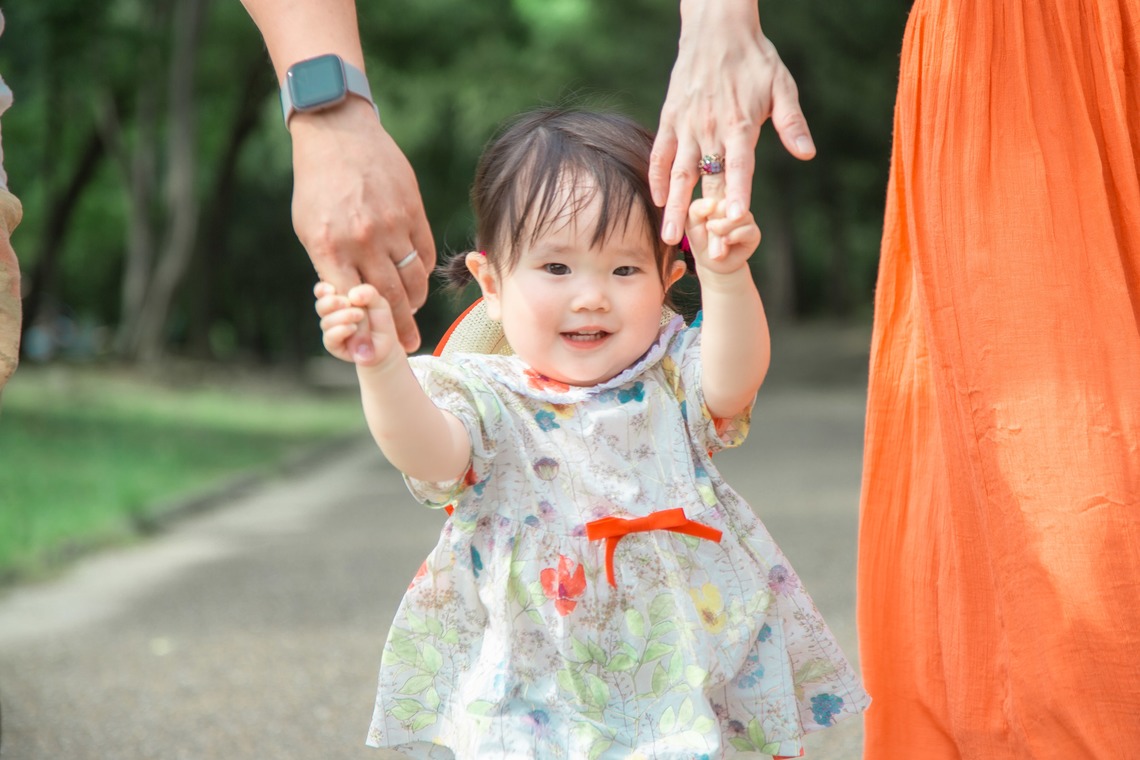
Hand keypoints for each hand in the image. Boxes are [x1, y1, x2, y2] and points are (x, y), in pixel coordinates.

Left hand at [291, 99, 435, 352]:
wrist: (338, 134)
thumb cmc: (318, 185)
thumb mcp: (309, 229)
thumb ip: (330, 265)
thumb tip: (350, 302)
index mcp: (330, 248)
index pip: (352, 304)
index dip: (365, 329)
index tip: (373, 347)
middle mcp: (362, 240)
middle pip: (390, 299)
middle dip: (400, 329)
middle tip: (409, 346)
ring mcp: (391, 226)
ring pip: (413, 281)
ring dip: (415, 303)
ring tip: (413, 313)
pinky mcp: (412, 212)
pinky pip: (424, 255)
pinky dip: (422, 274)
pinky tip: (416, 281)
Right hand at [314, 282, 401, 368]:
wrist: (385, 345)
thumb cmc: (379, 321)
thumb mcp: (378, 302)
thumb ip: (368, 293)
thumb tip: (352, 295)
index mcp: (338, 299)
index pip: (322, 291)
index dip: (322, 290)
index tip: (331, 289)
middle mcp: (331, 314)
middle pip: (320, 306)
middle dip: (331, 302)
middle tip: (347, 302)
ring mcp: (330, 331)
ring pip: (326, 322)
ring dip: (343, 316)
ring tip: (360, 315)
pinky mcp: (333, 346)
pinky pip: (329, 338)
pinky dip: (341, 330)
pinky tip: (353, 328)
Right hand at [650, 0, 813, 244]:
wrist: (717, 28)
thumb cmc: (755, 59)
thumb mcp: (782, 87)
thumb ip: (792, 124)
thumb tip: (807, 154)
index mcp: (740, 125)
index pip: (740, 167)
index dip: (739, 194)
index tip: (737, 219)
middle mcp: (710, 128)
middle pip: (706, 180)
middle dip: (703, 216)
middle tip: (701, 250)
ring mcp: (687, 125)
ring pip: (678, 173)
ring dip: (674, 206)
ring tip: (669, 236)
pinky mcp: (671, 118)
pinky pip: (661, 152)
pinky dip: (657, 176)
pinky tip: (658, 199)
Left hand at [685, 197, 760, 276]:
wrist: (712, 262)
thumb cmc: (701, 239)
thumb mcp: (691, 223)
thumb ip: (697, 209)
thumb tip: (712, 203)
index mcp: (721, 196)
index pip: (715, 191)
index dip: (706, 207)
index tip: (702, 219)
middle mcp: (736, 204)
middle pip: (726, 203)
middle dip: (715, 220)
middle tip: (710, 229)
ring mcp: (746, 218)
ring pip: (738, 216)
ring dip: (723, 228)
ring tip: (717, 237)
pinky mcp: (754, 232)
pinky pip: (748, 230)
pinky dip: (734, 236)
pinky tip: (726, 240)